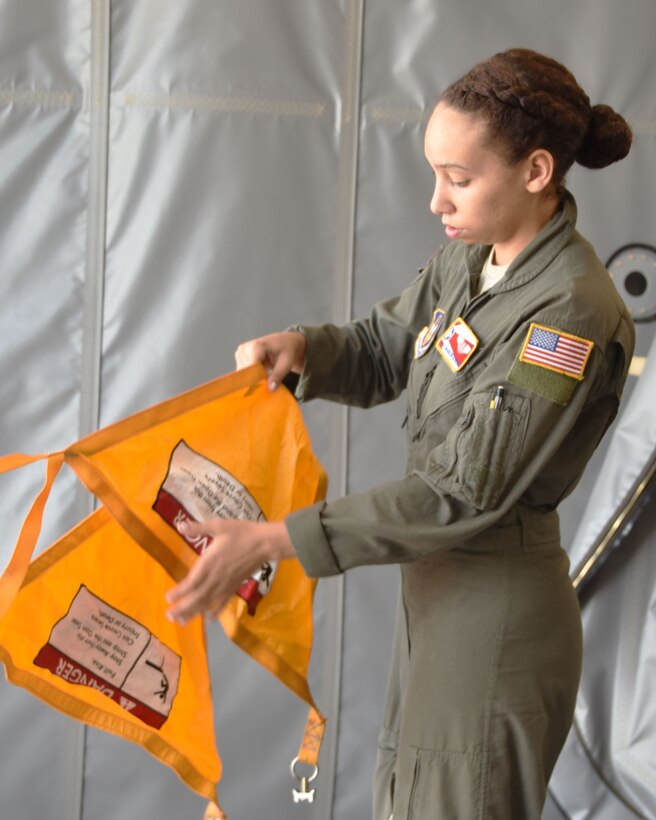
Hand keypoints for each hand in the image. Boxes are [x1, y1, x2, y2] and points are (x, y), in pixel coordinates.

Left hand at [165, 518, 294, 622]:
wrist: (265, 543)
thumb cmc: (241, 532)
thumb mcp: (219, 525)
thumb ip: (199, 527)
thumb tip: (180, 525)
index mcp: (210, 562)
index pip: (191, 582)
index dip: (179, 592)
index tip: (168, 598)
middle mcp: (216, 577)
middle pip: (197, 597)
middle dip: (182, 608)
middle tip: (169, 616)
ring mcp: (226, 584)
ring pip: (208, 602)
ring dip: (194, 612)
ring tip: (182, 621)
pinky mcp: (235, 586)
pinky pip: (223, 602)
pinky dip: (216, 612)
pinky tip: (208, 620)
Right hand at [235, 331, 305, 390]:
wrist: (285, 341)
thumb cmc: (287, 350)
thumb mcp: (287, 363)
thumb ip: (278, 375)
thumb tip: (270, 389)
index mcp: (256, 346)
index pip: (250, 368)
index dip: (254, 381)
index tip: (260, 392)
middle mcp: (245, 348)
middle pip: (246, 372)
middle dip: (255, 381)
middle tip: (266, 385)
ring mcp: (240, 352)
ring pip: (243, 374)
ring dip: (254, 379)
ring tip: (266, 376)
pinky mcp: (239, 357)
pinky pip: (243, 372)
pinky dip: (252, 376)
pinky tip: (261, 374)